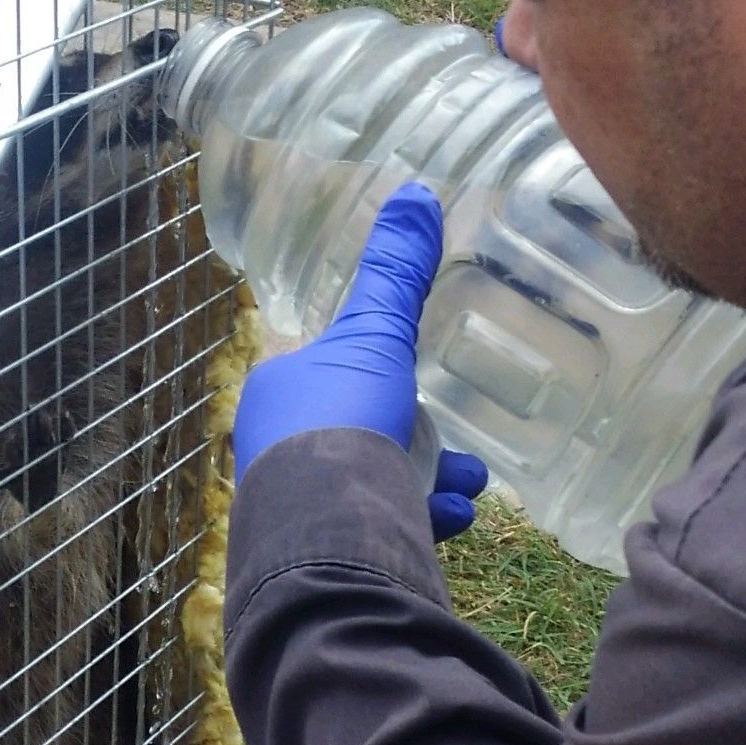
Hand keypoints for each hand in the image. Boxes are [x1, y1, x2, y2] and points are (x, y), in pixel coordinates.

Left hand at [232, 181, 487, 540]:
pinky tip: (456, 516)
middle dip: (417, 435)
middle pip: (358, 429)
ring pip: (374, 481)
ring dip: (429, 478)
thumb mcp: (376, 336)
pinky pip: (381, 526)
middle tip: (458, 443)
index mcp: (275, 392)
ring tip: (470, 481)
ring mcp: (298, 506)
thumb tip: (417, 192)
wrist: (329, 536)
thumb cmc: (342, 423)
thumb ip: (398, 272)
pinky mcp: (324, 552)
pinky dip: (423, 519)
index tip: (411, 376)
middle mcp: (275, 449)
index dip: (372, 370)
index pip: (324, 370)